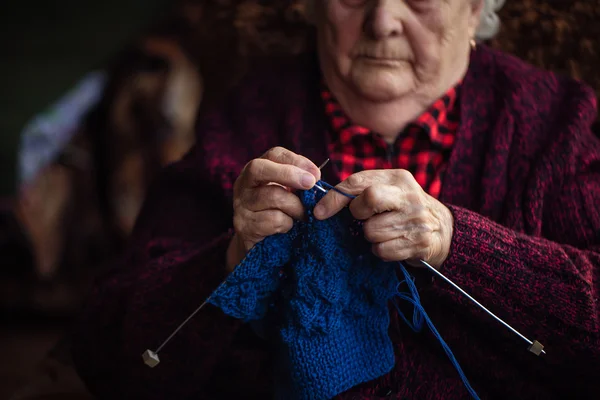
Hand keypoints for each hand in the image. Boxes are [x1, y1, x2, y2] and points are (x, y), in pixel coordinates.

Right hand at [226, 147, 320, 270]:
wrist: (258, 246)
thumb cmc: (277, 213)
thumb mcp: (287, 193)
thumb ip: (299, 182)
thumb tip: (315, 176)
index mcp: (256, 171)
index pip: (273, 154)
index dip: (296, 160)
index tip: (315, 173)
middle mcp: (243, 184)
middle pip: (260, 169)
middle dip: (289, 174)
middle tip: (311, 183)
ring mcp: (240, 205)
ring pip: (272, 196)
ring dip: (296, 206)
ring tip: (303, 215)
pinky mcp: (244, 226)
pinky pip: (273, 220)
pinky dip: (287, 224)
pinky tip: (287, 228)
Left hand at [313, 170, 453, 267]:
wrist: (443, 230)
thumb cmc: (404, 210)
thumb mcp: (389, 191)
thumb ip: (362, 190)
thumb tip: (323, 202)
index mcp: (397, 178)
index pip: (358, 181)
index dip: (334, 197)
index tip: (318, 213)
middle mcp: (409, 195)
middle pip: (369, 198)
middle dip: (357, 213)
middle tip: (362, 219)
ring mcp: (417, 219)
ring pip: (372, 231)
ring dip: (370, 237)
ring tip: (383, 233)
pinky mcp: (420, 242)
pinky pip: (383, 250)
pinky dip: (380, 251)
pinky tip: (391, 244)